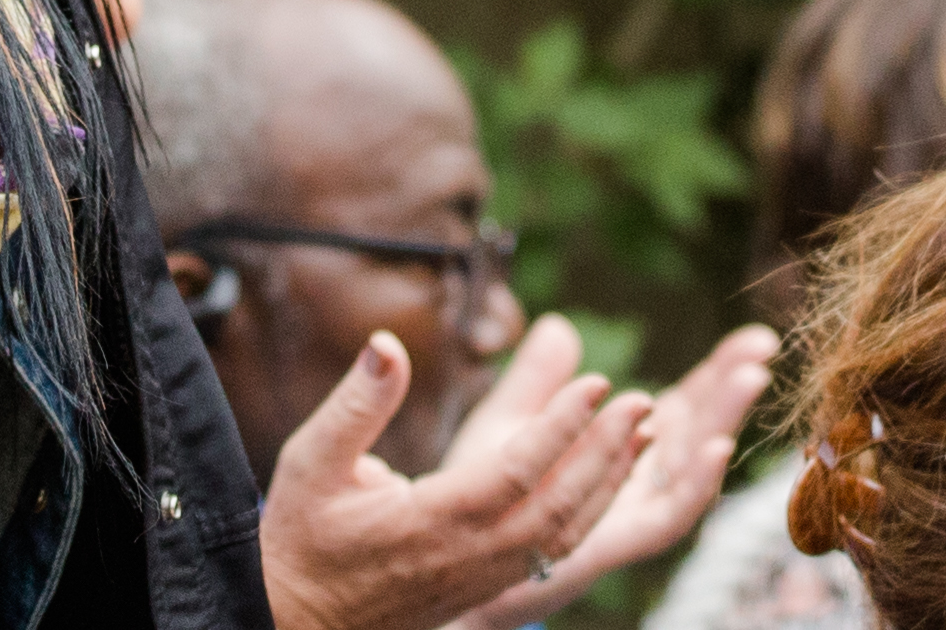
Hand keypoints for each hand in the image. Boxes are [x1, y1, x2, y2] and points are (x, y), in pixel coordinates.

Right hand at [260, 320, 652, 629]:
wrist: (301, 624)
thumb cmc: (304, 538)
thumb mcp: (311, 462)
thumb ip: (356, 404)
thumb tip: (387, 344)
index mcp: (431, 521)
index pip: (516, 472)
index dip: (561, 427)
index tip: (597, 382)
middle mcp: (470, 555)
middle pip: (557, 503)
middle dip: (606, 450)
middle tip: (643, 400)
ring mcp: (484, 577)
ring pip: (565, 532)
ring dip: (609, 482)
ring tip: (644, 432)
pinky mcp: (490, 587)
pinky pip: (554, 550)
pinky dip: (591, 511)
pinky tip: (610, 478)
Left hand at [440, 325, 772, 629]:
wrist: (457, 558)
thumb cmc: (483, 494)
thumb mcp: (511, 425)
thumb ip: (538, 380)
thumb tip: (558, 326)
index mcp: (622, 448)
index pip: (685, 406)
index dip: (719, 375)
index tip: (754, 340)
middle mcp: (638, 482)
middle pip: (698, 432)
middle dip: (732, 391)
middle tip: (762, 349)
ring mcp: (632, 512)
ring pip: (691, 468)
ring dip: (723, 423)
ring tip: (750, 378)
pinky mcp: (618, 542)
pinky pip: (667, 518)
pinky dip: (697, 485)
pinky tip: (718, 447)